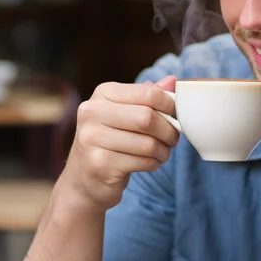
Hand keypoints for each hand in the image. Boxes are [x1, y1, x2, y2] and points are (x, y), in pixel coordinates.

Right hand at [60, 75, 179, 211]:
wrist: (84, 179)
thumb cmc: (111, 141)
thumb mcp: (125, 113)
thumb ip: (147, 97)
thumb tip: (173, 81)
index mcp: (103, 94)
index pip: (149, 93)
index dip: (171, 106)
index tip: (177, 116)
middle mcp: (92, 112)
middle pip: (148, 118)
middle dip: (169, 131)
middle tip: (172, 139)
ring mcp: (92, 138)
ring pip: (148, 143)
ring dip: (163, 151)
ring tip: (161, 153)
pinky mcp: (99, 164)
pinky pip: (142, 162)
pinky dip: (153, 164)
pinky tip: (148, 163)